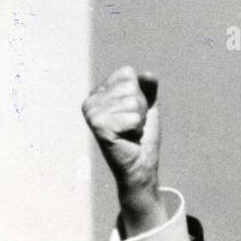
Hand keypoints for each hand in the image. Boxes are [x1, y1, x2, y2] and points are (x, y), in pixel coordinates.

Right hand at [82, 65, 166, 232]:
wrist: (140, 166)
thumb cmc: (142, 137)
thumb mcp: (148, 107)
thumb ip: (148, 87)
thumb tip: (147, 73)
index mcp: (100, 91)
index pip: (127, 74)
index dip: (140, 94)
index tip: (133, 113)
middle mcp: (91, 99)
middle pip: (130, 87)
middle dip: (140, 108)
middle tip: (132, 126)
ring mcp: (91, 112)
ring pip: (132, 102)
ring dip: (138, 120)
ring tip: (129, 132)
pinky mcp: (97, 125)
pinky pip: (130, 117)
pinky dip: (135, 128)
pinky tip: (126, 137)